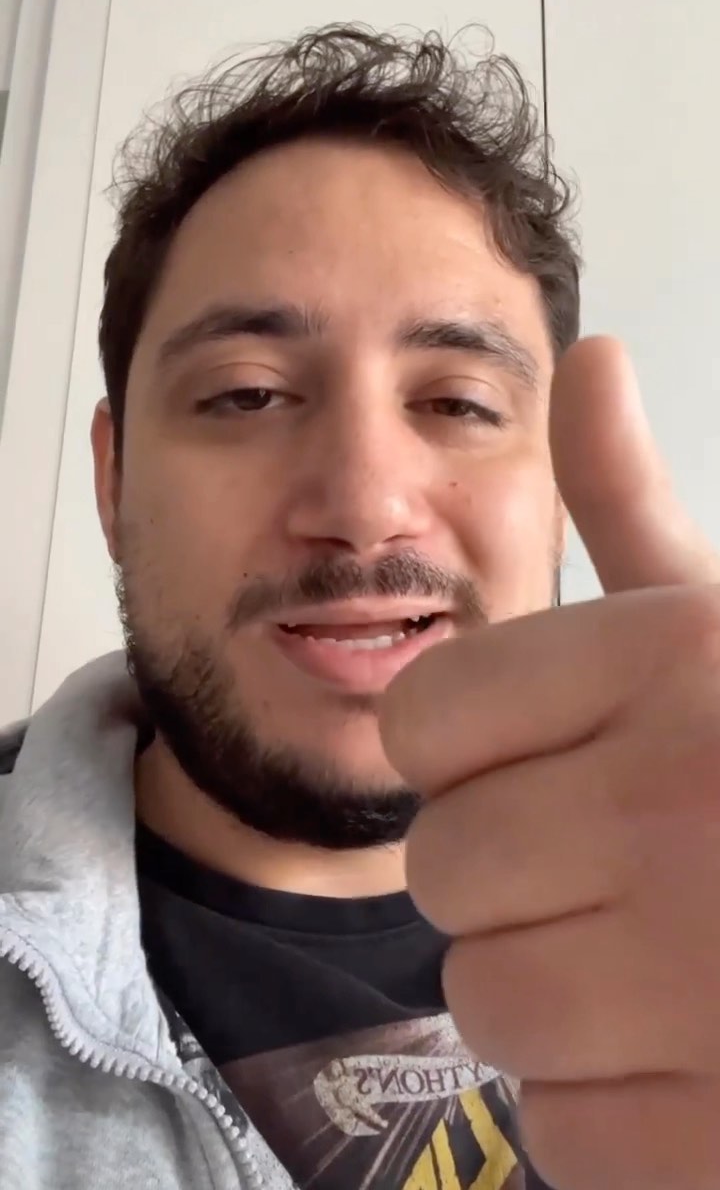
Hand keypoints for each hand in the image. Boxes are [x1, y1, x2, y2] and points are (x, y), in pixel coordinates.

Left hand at [380, 338, 719, 1189]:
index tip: (541, 765)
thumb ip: (633, 501)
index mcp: (674, 665)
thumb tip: (586, 355)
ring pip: (485, 1002)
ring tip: (661, 958)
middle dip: (510, 872)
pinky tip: (698, 1053)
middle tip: (617, 867)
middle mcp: (682, 808)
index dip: (469, 754)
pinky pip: (561, 1132)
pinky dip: (614, 1107)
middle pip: (438, 866)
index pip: (425, 719)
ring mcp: (704, 979)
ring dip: (555, 990)